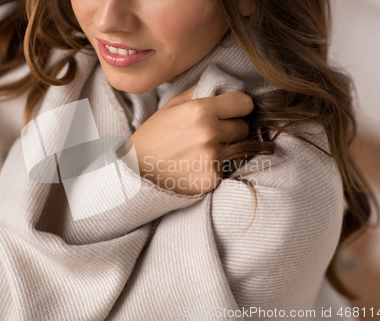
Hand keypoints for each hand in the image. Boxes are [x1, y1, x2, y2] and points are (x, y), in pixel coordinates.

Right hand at [129, 86, 252, 194]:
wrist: (135, 170)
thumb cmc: (153, 136)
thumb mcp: (171, 106)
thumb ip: (197, 92)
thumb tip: (220, 85)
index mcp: (201, 110)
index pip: (244, 103)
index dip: (239, 106)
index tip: (232, 111)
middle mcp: (209, 133)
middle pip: (243, 128)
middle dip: (231, 128)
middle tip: (210, 134)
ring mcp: (212, 158)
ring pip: (237, 149)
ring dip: (224, 149)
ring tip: (201, 151)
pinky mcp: (212, 178)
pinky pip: (226, 169)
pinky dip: (215, 168)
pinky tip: (196, 167)